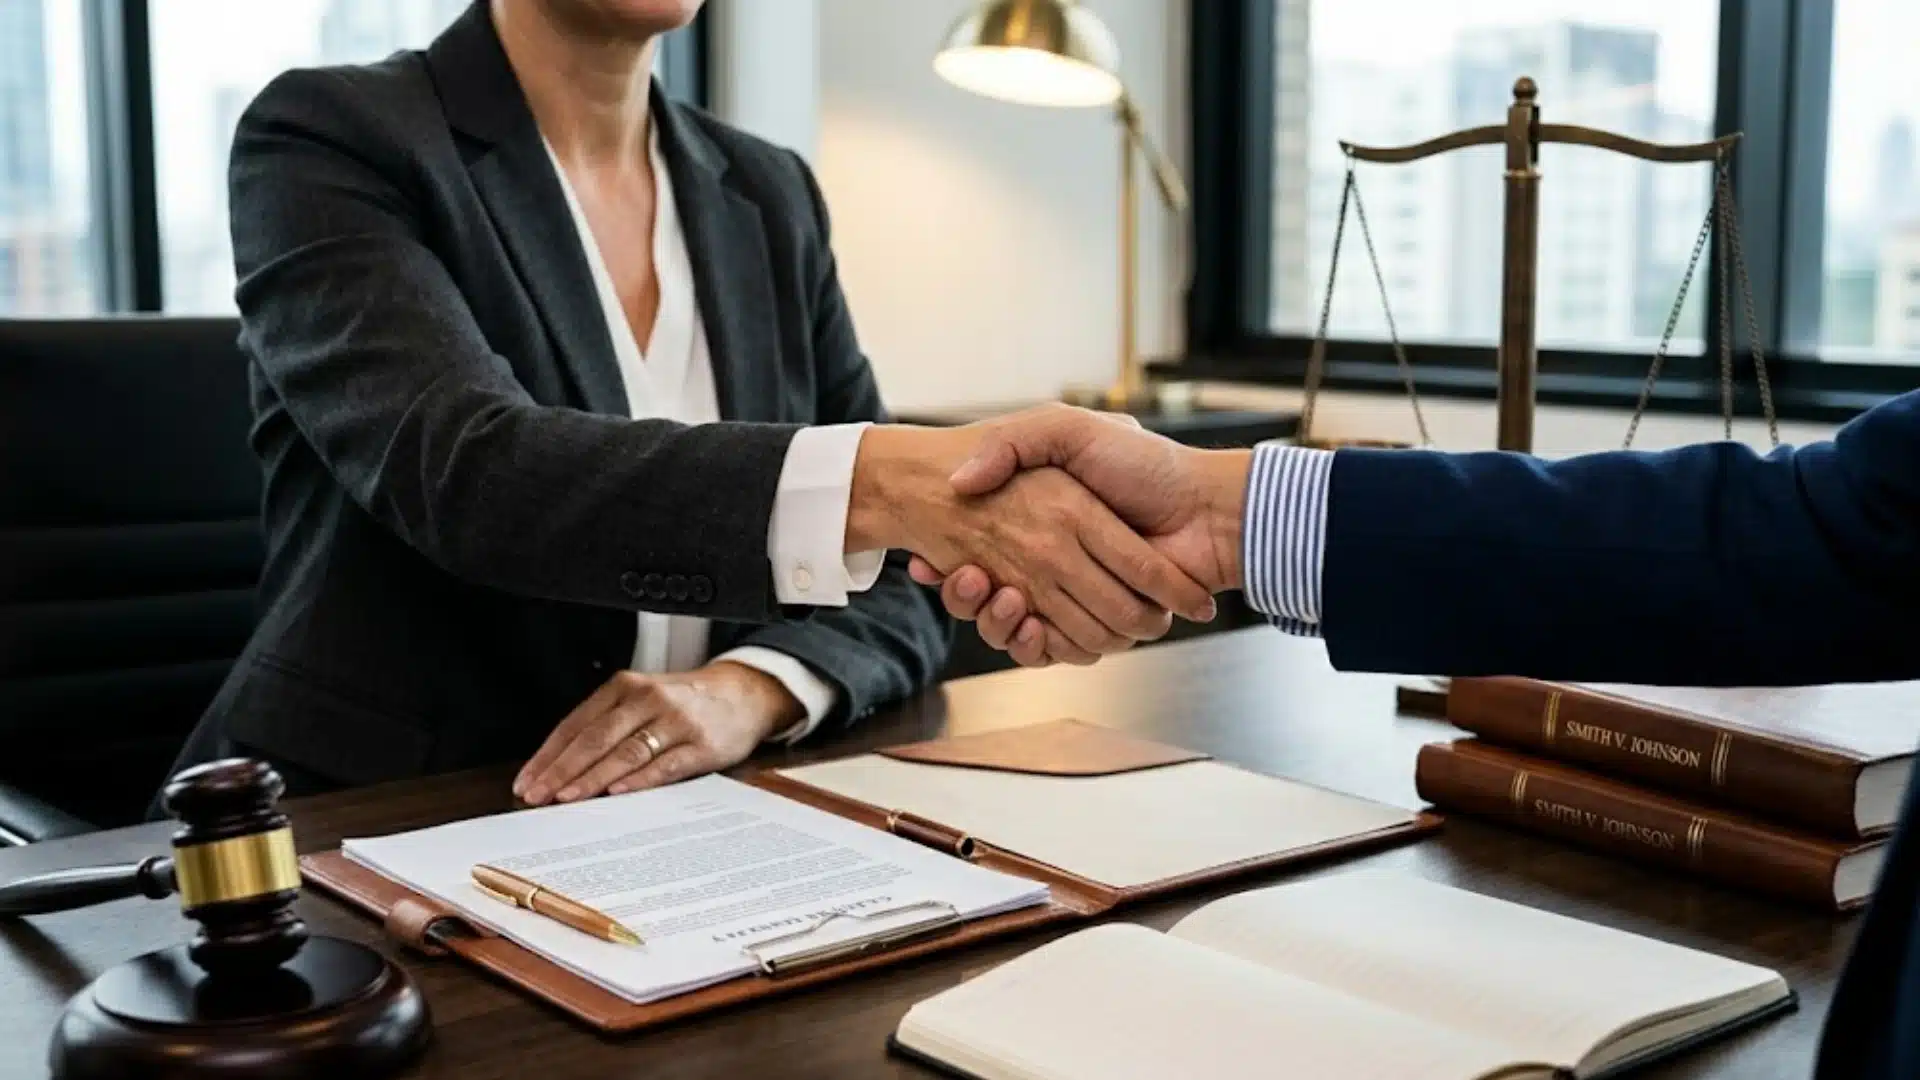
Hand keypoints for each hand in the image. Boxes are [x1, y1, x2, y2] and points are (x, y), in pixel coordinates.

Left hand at [512, 662, 802, 804]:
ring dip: (593, 777)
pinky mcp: (701, 744)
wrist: (742, 695)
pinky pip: (665, 764)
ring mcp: (675, 721)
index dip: (548, 755)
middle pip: (596, 738)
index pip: (576, 724)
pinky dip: (639, 779)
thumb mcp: (642, 701)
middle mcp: (648, 699)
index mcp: (625, 687)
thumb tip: (559, 769)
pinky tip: (618, 792)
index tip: (527, 781)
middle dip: (562, 770)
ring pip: (626, 751)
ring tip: (567, 798)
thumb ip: (606, 726)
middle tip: (537, 795)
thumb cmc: (683, 705)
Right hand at [847, 424, 1215, 662]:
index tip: (933, 561)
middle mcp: (1056, 560)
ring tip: (994, 593)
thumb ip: (1014, 443)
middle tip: (965, 578)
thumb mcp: (1070, 430)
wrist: (1209, 509)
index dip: (955, 562)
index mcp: (1046, 519)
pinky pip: (1048, 648)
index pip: (980, 549)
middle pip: (990, 594)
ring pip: (1012, 626)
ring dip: (993, 620)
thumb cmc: (1147, 465)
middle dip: (969, 595)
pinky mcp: (1095, 626)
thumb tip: (959, 480)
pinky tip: (1024, 622)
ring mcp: (1074, 595)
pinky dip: (1031, 644)